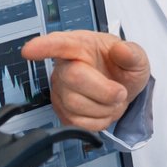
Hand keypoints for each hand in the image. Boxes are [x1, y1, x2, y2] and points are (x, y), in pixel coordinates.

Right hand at [23, 31, 149, 130]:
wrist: (124, 89)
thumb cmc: (122, 68)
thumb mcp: (136, 57)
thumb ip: (133, 53)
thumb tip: (122, 50)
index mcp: (80, 46)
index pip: (59, 43)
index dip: (44, 47)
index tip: (29, 50)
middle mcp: (65, 66)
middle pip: (73, 79)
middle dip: (104, 90)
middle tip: (120, 91)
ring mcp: (60, 90)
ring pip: (75, 105)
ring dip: (104, 107)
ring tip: (112, 99)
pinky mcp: (62, 112)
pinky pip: (78, 123)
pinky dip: (98, 121)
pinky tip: (103, 109)